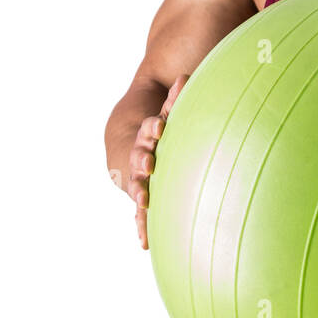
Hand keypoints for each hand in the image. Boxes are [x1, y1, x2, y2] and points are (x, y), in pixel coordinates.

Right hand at [128, 75, 187, 248]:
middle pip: (140, 155)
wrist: (132, 144)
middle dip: (143, 159)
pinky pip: (142, 212)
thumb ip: (176, 98)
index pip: (150, 127)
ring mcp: (139, 176)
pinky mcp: (143, 194)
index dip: (153, 126)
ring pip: (139, 184)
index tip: (159, 126)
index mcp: (149, 134)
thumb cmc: (161, 129)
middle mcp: (141, 155)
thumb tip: (185, 75)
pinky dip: (142, 225)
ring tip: (144, 200)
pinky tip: (145, 242)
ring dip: (141, 192)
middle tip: (148, 162)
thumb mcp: (169, 112)